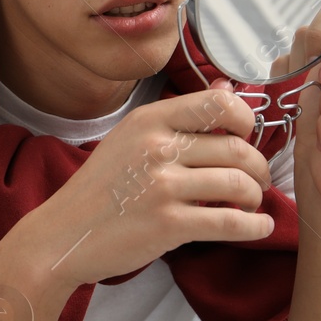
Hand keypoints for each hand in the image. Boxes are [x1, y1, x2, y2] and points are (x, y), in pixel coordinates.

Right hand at [11, 84, 276, 298]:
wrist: (62, 235)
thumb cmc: (99, 189)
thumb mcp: (130, 139)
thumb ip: (181, 115)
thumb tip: (227, 85)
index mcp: (147, 120)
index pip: (219, 104)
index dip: (246, 120)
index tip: (246, 138)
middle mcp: (155, 147)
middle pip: (237, 149)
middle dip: (259, 167)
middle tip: (257, 180)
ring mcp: (162, 186)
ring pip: (238, 184)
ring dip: (255, 196)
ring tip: (250, 203)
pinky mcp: (168, 224)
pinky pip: (230, 222)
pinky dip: (254, 227)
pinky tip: (258, 227)